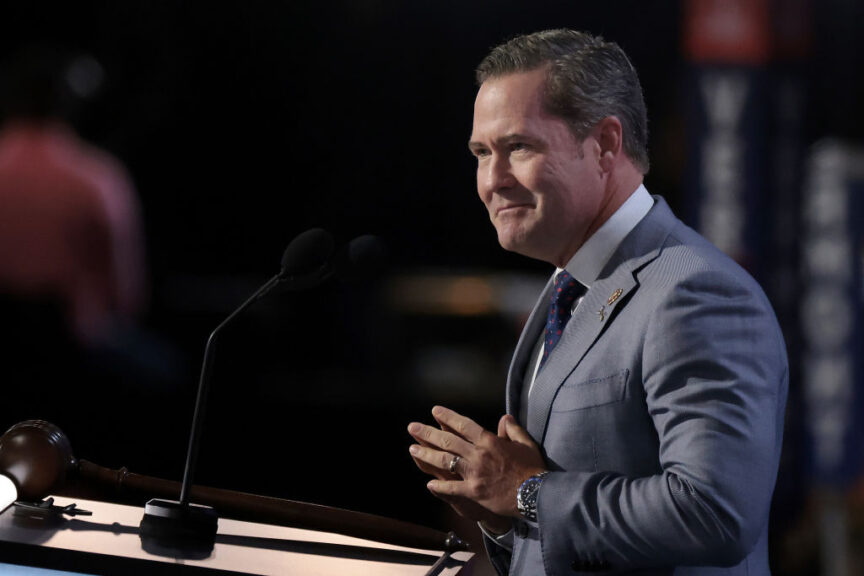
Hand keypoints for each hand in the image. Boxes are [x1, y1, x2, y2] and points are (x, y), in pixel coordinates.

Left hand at [408, 406, 545, 520]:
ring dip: (426, 455)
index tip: (435, 411)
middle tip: (412, 427)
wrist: (535, 494)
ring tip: (412, 449)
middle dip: (427, 433)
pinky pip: (452, 488)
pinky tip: (428, 483)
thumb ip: (513, 429)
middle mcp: (479, 454)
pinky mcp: (474, 491)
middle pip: (448, 441)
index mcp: (490, 441)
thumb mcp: (526, 444)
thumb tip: (505, 418)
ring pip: (445, 461)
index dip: (447, 417)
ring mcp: (475, 473)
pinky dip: (439, 486)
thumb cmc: (532, 468)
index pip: (463, 424)